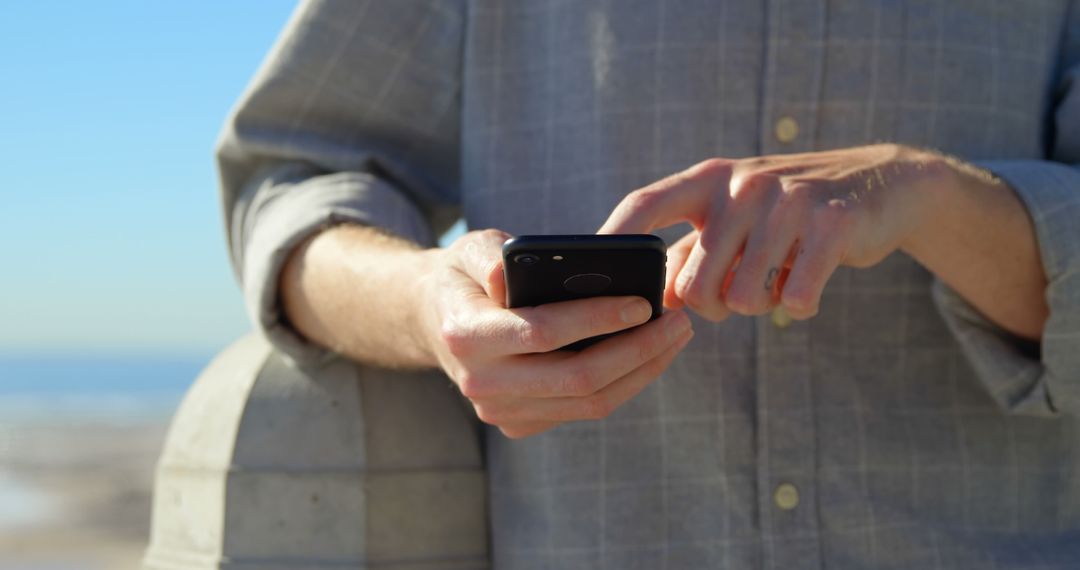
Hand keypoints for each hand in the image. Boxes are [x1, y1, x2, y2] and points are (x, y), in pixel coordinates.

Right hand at [418, 229, 693, 438]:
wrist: (437, 318)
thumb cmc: (467, 274)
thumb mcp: (470, 248)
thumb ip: (489, 257)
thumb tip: (506, 277)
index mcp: (465, 334)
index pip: (542, 333)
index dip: (597, 319)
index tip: (644, 302)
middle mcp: (480, 382)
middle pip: (576, 378)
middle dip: (637, 350)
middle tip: (678, 321)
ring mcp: (500, 411)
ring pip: (588, 402)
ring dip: (642, 371)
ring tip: (675, 335)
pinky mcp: (520, 423)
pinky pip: (584, 409)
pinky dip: (624, 383)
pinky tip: (649, 354)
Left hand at [601, 144, 945, 320]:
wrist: (883, 186)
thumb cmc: (789, 213)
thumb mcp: (735, 218)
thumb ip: (690, 252)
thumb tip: (649, 299)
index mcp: (710, 179)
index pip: (645, 205)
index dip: (612, 238)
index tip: (588, 273)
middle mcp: (743, 184)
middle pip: (694, 285)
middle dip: (712, 307)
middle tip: (738, 292)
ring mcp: (789, 202)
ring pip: (743, 299)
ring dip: (760, 306)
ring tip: (778, 278)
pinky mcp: (833, 225)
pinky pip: (794, 300)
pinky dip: (800, 306)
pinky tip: (810, 283)